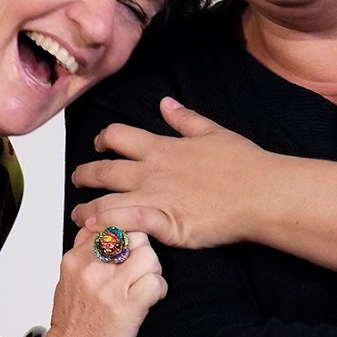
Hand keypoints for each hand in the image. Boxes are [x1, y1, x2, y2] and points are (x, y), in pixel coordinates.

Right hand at [30, 225, 165, 336]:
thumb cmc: (72, 330)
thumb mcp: (68, 283)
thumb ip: (85, 258)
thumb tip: (107, 239)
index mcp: (74, 259)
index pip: (109, 224)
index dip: (124, 239)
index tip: (125, 256)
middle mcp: (90, 268)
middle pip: (132, 235)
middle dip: (141, 252)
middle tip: (138, 274)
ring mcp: (108, 286)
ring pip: (148, 255)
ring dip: (152, 271)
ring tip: (143, 288)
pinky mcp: (126, 306)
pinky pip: (156, 282)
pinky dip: (158, 291)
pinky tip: (148, 302)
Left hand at [70, 97, 264, 248]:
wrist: (259, 192)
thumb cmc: (243, 164)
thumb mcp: (212, 132)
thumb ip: (184, 119)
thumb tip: (165, 103)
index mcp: (162, 148)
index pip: (119, 135)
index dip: (103, 138)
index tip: (99, 144)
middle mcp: (151, 172)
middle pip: (104, 170)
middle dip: (85, 174)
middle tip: (78, 178)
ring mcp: (155, 198)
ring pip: (106, 202)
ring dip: (87, 210)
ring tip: (78, 217)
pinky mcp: (164, 224)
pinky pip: (126, 224)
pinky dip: (107, 228)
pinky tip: (95, 233)